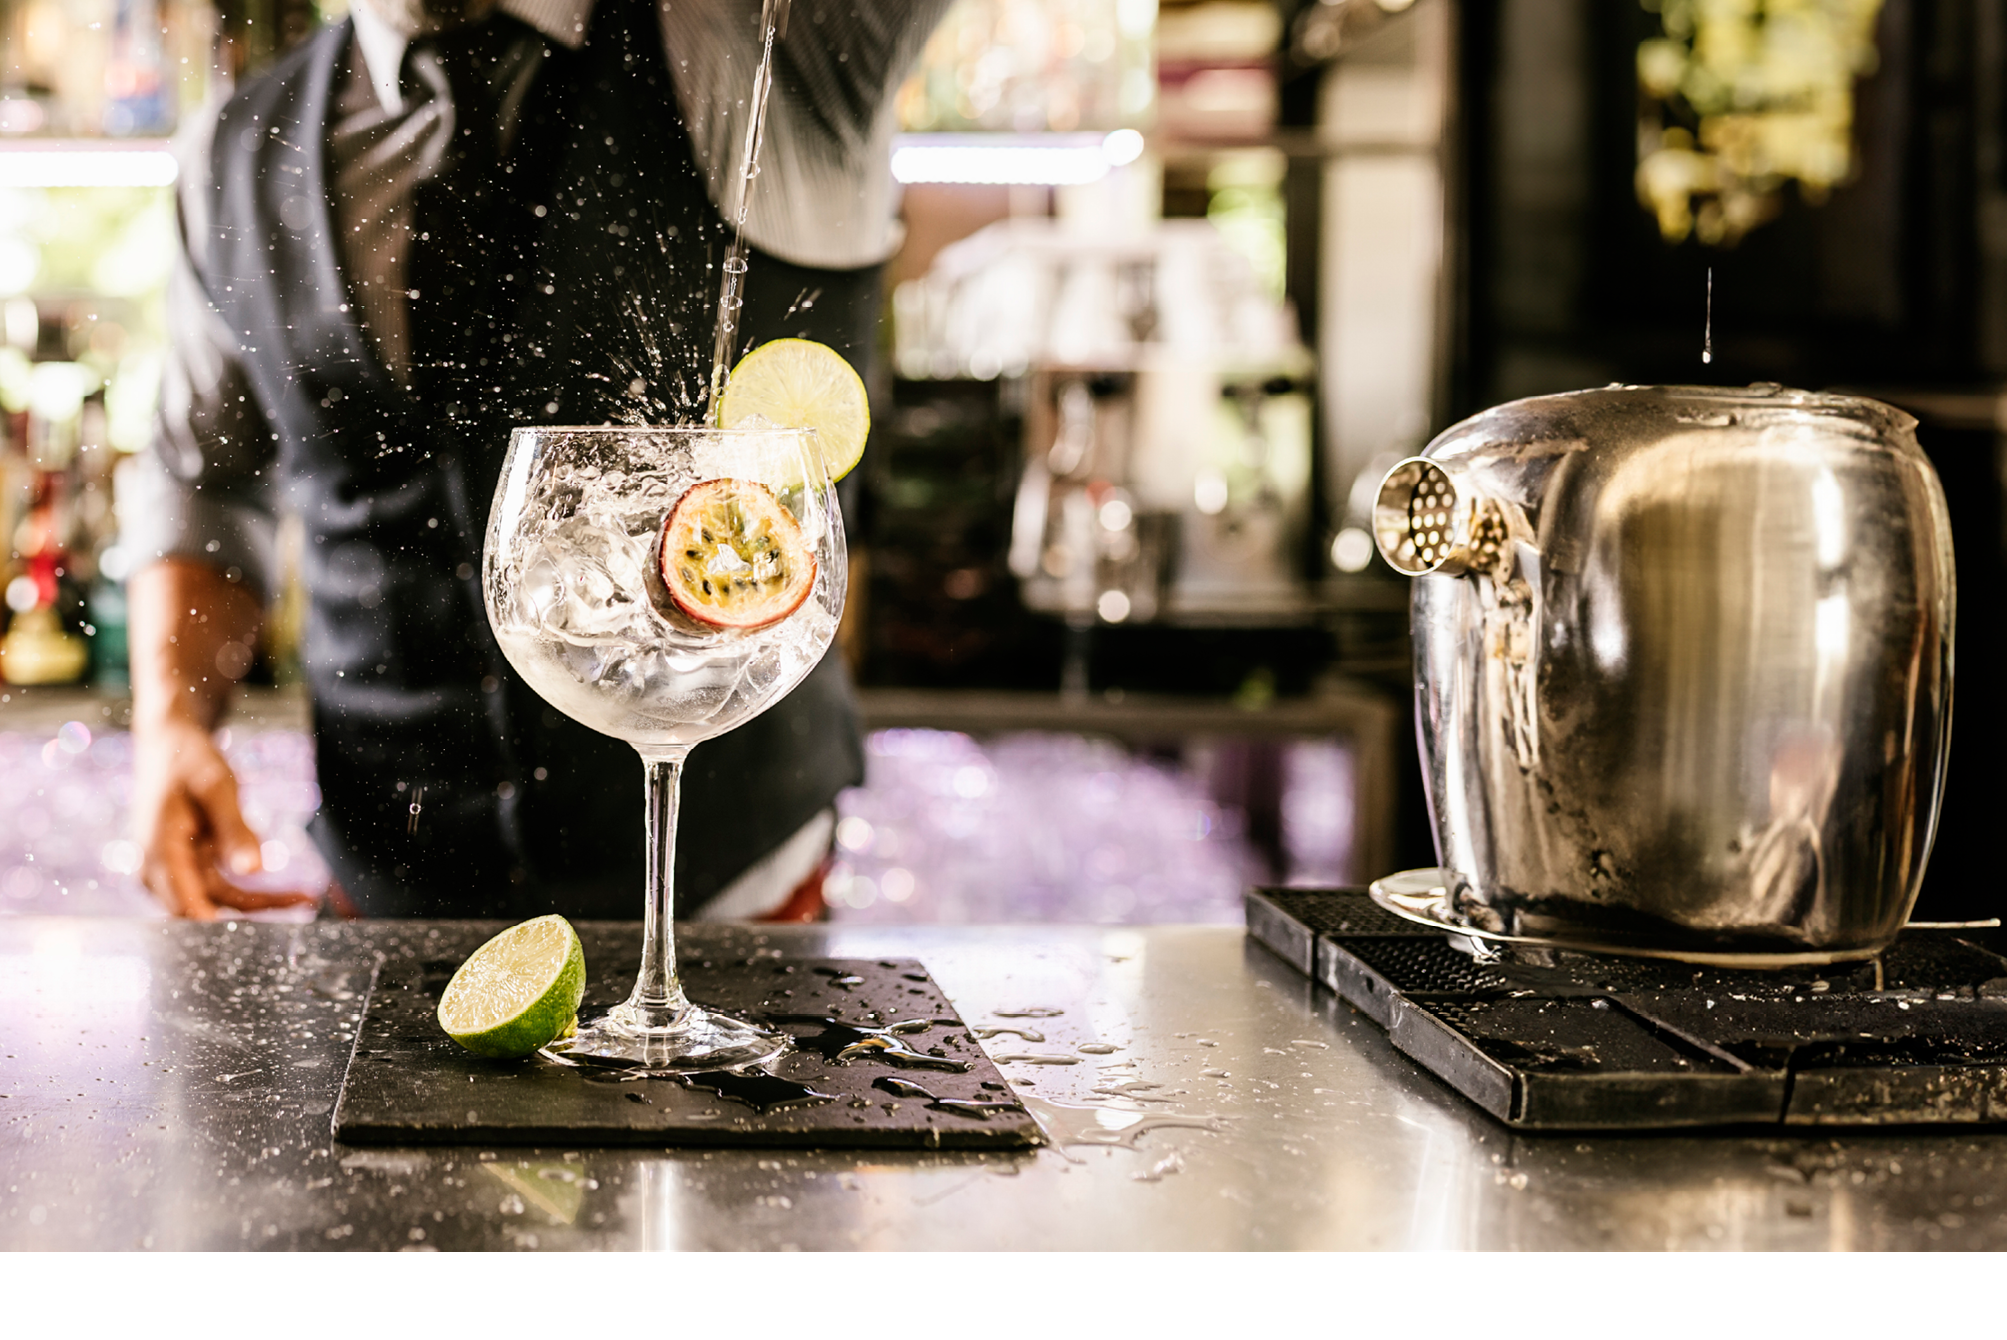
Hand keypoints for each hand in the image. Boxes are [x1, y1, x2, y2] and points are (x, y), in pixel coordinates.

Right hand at [132, 716, 317, 919]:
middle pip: (207, 904)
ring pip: (219, 897)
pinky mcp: (190, 866)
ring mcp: (175, 868)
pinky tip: (289, 890)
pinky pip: (222, 885)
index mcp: (159, 850)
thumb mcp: (217, 789)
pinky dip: (252, 888)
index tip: (255, 936)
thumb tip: (253, 871)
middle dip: (253, 910)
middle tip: (303, 901)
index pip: (184, 902)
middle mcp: (161, 867)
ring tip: (306, 896)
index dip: (215, 923)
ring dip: (260, 900)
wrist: (168, 745)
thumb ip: (235, 830)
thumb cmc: (190, 763)